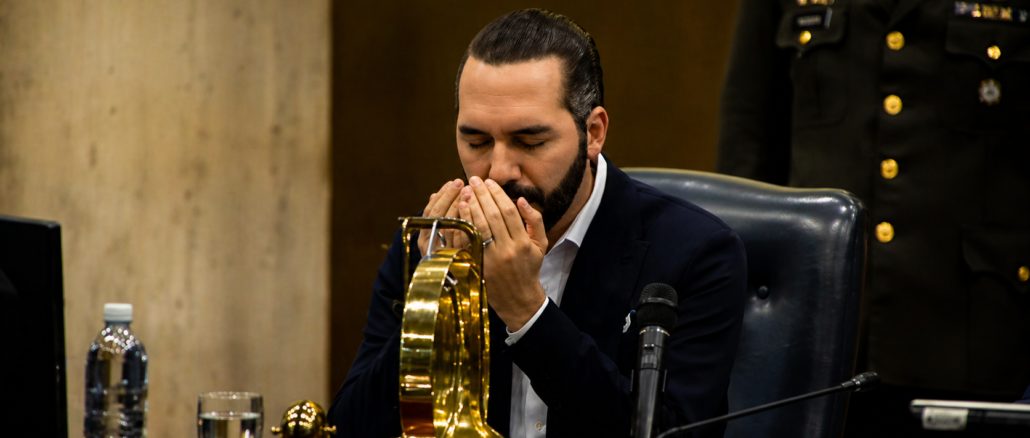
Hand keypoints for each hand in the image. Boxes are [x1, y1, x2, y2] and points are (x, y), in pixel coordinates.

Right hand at [416, 179, 465, 255]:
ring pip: (449, 225)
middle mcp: (428, 245)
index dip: (442, 196)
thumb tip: (433, 194)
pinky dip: (466, 224)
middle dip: (450, 197)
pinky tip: (472, 212)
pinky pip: (461, 240)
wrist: (458, 290)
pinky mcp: (456, 261)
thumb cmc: (449, 260)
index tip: (452, 182)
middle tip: (461, 182)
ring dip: (458, 207)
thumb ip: (439, 219)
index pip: (431, 211)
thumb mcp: (441, 239)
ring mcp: (441, 253)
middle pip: (438, 215)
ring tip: (468, 192)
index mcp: (424, 238)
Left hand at [457, 176, 547, 330]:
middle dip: (481, 195)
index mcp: (522, 243)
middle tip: (473, 180)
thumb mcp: (541, 244)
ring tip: (465, 192)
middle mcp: (507, 250)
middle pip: (492, 216)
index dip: (497, 194)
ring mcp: (490, 259)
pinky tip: (459, 212)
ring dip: (471, 206)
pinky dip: (462, 225)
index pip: (508, 211)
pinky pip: (467, 241)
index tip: (488, 182)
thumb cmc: (529, 268)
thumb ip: (534, 220)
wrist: (518, 298)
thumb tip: (521, 199)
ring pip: (479, 226)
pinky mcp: (478, 265)